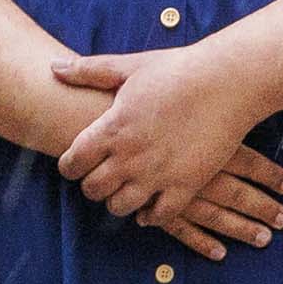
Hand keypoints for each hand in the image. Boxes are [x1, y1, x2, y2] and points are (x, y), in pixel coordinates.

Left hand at [48, 50, 282, 256]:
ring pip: (121, 207)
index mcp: (112, 128)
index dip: (70, 166)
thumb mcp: (129, 66)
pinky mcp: (186, 184)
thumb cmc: (177, 69)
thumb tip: (53, 67)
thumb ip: (89, 71)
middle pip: (93, 190)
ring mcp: (158, 174)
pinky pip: (160, 216)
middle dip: (92, 186)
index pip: (72, 163)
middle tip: (99, 179)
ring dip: (118, 202)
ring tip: (123, 192)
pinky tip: (149, 209)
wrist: (228, 81)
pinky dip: (151, 216)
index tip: (76, 164)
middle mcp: (130, 156)